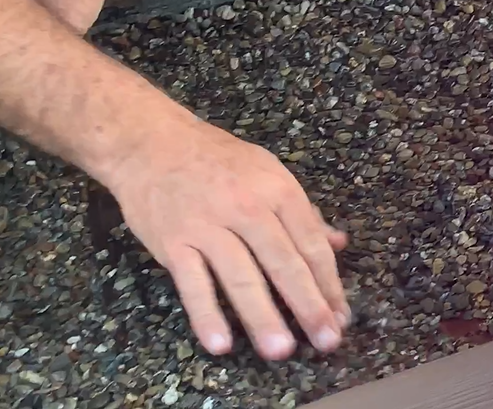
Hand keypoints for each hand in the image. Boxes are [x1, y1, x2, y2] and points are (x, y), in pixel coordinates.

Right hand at [105, 115, 349, 359]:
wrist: (151, 143)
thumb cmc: (216, 160)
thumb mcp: (268, 173)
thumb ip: (302, 213)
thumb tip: (338, 243)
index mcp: (278, 190)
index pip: (311, 244)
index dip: (329, 283)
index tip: (341, 316)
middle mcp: (247, 207)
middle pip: (283, 263)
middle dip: (308, 305)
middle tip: (326, 340)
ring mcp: (208, 225)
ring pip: (241, 277)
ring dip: (263, 316)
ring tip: (282, 350)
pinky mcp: (173, 242)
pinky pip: (193, 283)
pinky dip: (206, 314)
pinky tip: (221, 343)